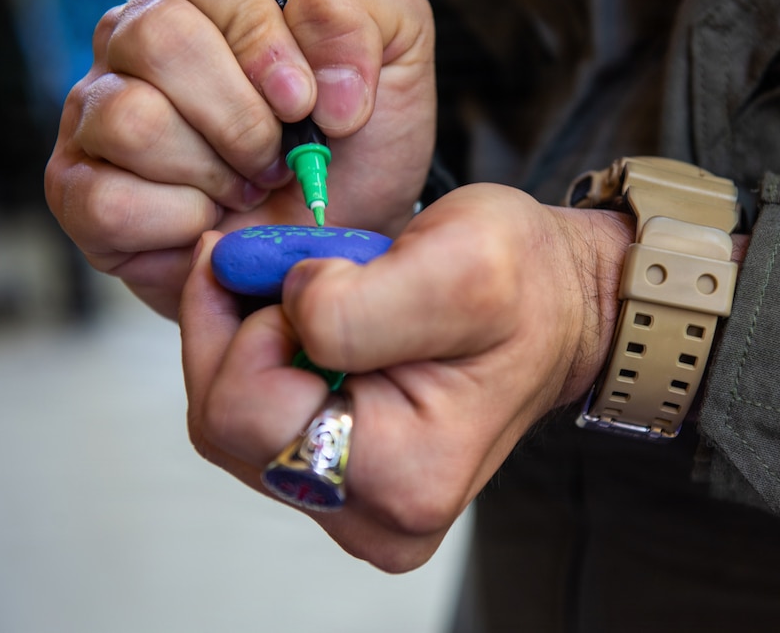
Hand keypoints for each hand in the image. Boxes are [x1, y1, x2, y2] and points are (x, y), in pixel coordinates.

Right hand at [45, 0, 435, 317]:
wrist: (337, 245)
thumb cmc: (357, 151)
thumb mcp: (395, 64)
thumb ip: (364, 23)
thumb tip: (320, 78)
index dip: (253, 26)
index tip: (301, 95)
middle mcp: (137, 42)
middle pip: (159, 36)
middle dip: (244, 116)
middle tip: (281, 155)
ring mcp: (99, 115)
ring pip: (132, 118)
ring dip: (216, 170)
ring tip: (249, 187)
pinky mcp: (81, 193)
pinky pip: (109, 199)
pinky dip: (179, 224)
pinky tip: (208, 223)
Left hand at [179, 184, 632, 570]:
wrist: (554, 308)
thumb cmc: (524, 287)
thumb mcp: (462, 264)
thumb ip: (359, 303)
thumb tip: (279, 313)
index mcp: (407, 477)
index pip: (245, 414)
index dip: (254, 326)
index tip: (302, 271)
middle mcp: (375, 515)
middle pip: (225, 427)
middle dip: (237, 329)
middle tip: (282, 264)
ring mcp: (353, 505)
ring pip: (230, 425)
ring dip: (246, 339)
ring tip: (308, 288)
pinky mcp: (338, 484)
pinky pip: (251, 427)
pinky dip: (258, 360)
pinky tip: (297, 318)